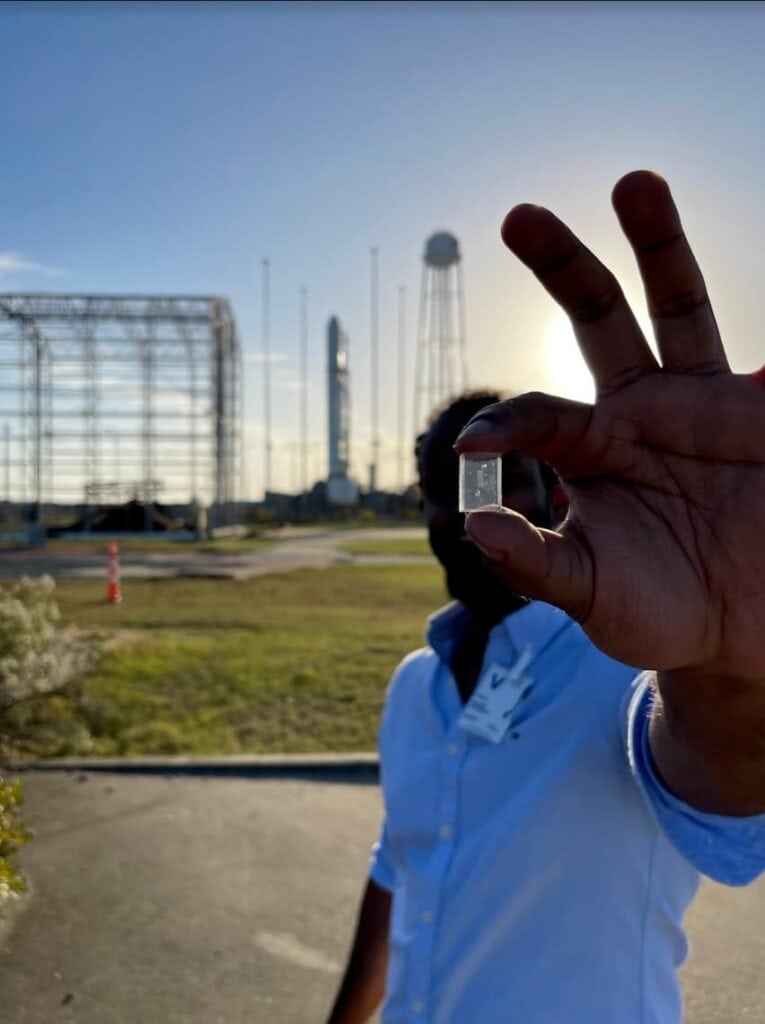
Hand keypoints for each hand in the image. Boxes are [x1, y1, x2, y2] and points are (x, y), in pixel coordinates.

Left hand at [456, 171, 764, 679]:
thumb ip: (537, 564)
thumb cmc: (660, 613)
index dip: (507, 423)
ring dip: (658, 246)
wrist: (745, 633)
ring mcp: (706, 402)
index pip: (539, 415)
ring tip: (631, 181)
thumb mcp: (592, 595)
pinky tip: (758, 296)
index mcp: (592, 450)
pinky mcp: (764, 412)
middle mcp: (642, 410)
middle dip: (562, 268)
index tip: (473, 444)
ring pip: (678, 308)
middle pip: (597, 321)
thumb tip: (475, 526)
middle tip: (516, 216)